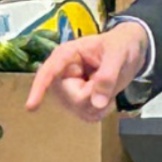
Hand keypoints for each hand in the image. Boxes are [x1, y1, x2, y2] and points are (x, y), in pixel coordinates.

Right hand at [27, 25, 150, 122]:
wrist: (130, 51)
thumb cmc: (121, 45)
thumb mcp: (119, 54)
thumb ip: (108, 76)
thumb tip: (97, 103)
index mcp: (67, 55)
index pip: (48, 72)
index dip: (39, 89)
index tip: (31, 107)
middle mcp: (63, 73)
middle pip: (71, 97)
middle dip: (93, 95)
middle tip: (108, 80)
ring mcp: (69, 90)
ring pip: (79, 109)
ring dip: (99, 104)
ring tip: (109, 87)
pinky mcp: (78, 101)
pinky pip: (87, 115)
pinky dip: (101, 111)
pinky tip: (108, 98)